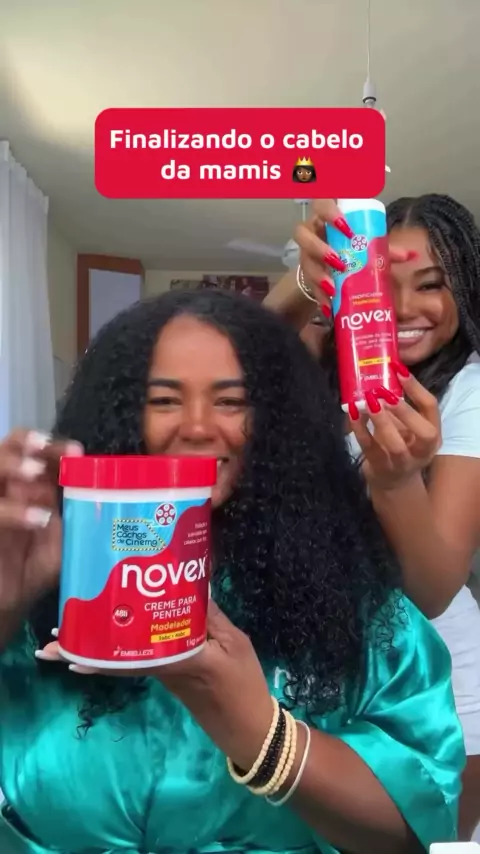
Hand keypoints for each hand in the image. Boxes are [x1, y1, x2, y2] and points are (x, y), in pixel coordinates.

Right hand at [0, 430, 82, 610]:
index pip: (36, 452)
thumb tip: (94, 502)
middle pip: (9, 448)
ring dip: (12, 464)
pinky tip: (38, 518)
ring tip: (35, 472)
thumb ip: (71, 523)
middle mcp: (6, 489)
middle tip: (47, 450)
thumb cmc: (30, 571)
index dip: (53, 446)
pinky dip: (13, 511)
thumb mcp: (58, 545)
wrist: (4, 602)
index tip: (76, 451)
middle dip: (27, 443)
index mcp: (26, 488)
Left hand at [38, 600, 272, 770]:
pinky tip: (111, 637)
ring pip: (123, 658)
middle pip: (118, 658)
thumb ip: (211, 616)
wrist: (248, 726)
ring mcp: (163, 673)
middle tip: (52, 640)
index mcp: (180, 660)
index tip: (69, 645)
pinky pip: (138, 659)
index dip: (99, 652)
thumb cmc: (243, 684)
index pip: (133, 657)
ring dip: (96, 648)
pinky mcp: (168, 674)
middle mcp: (162, 668)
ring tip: (69, 636)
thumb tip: (190, 583)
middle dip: (85, 650)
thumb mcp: (235, 644)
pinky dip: (119, 649)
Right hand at [294, 199, 414, 317]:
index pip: (321, 204)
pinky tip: (328, 305)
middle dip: (319, 248)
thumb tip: (411, 255)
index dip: (329, 213)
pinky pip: (307, 284)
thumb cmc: (352, 248)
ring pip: (303, 260)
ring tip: (333, 288)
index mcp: (327, 217)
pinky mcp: (304, 274)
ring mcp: (305, 254)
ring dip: (317, 274)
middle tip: (339, 261)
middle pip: (302, 233)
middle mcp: (311, 233)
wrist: (334, 267)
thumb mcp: (368, 247)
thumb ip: (385, 249)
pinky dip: (319, 296)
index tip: (346, 228)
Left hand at [349, 367, 440, 490]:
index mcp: (433, 434)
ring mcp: (403, 463)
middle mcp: (423, 451)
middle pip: (425, 432)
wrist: (393, 483)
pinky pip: (370, 448)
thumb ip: (398, 408)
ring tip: (367, 402)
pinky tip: (352, 413)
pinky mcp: (381, 469)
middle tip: (383, 393)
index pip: (432, 408)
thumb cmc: (399, 446)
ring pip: (396, 445)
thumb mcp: (405, 427)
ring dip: (381, 421)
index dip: (416, 388)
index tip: (398, 370)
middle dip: (405, 411)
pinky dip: (360, 430)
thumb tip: (381, 376)